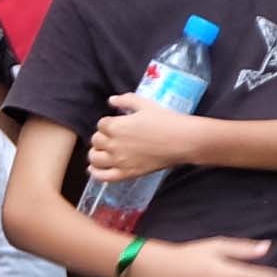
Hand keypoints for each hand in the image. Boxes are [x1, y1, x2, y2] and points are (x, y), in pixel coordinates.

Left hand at [85, 95, 208, 185]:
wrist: (182, 140)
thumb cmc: (166, 120)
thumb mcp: (145, 104)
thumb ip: (126, 100)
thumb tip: (112, 100)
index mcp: (116, 126)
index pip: (101, 124)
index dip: (108, 123)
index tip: (116, 124)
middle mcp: (114, 144)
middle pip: (96, 141)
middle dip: (102, 137)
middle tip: (112, 137)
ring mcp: (119, 160)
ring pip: (95, 158)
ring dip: (96, 153)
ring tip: (102, 151)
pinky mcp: (127, 173)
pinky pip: (103, 177)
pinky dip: (95, 173)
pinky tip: (94, 169)